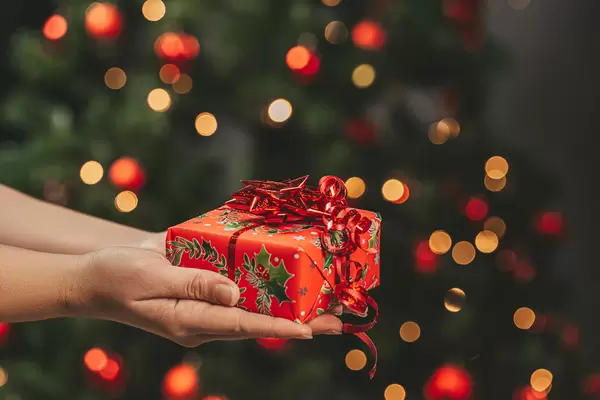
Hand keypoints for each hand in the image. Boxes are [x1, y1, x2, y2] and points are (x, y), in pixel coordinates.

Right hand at [134, 232, 359, 318]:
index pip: (243, 324)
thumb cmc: (118, 276)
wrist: (96, 276)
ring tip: (323, 303)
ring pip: (252, 308)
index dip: (279, 325)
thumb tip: (234, 292)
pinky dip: (262, 287)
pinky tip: (284, 279)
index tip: (311, 330)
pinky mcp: (202, 292)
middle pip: (258, 320)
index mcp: (191, 320)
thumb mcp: (153, 276)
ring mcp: (204, 307)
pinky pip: (236, 293)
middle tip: (336, 321)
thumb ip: (194, 283)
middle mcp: (204, 319)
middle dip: (297, 321)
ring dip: (287, 305)